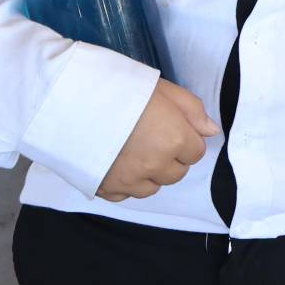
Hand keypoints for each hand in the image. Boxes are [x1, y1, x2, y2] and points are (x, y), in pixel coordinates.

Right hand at [96, 79, 218, 202]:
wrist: (73, 100)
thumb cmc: (122, 89)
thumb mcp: (165, 90)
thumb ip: (193, 111)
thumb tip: (211, 131)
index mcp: (174, 140)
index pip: (196, 153)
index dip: (186, 140)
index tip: (172, 129)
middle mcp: (155, 165)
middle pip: (176, 173)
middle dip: (170, 158)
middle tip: (152, 138)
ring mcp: (130, 180)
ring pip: (152, 187)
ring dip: (150, 173)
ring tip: (134, 150)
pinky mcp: (106, 188)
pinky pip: (126, 195)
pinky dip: (126, 184)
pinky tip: (117, 163)